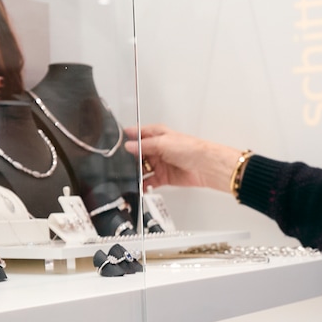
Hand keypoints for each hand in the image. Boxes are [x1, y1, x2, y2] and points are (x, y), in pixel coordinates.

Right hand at [122, 124, 245, 191]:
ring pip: (142, 168)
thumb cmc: (190, 149)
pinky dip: (143, 184)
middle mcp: (158, 148)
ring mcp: (161, 163)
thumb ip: (144, 145)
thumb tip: (129, 146)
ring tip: (127, 177)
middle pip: (138, 153)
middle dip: (129, 158)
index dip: (127, 138)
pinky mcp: (164, 177)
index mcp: (158, 135)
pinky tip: (137, 186)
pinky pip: (150, 181)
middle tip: (120, 163)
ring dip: (135, 173)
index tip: (116, 143)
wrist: (205, 166)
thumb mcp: (163, 143)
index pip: (138, 135)